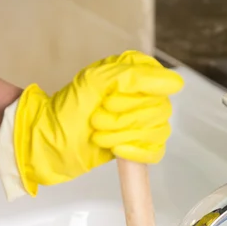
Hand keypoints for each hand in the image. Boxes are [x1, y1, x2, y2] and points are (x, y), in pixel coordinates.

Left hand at [13, 51, 183, 195]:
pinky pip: (155, 152)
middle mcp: (144, 96)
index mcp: (135, 72)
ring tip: (99, 134)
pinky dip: (135, 153)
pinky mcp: (140, 146)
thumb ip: (135, 76)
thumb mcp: (96, 82)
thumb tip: (176, 83)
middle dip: (126, 119)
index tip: (109, 100)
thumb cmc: (67, 110)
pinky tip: (115, 151)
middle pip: (160, 110)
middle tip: (97, 119)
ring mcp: (143, 122)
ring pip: (158, 132)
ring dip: (124, 136)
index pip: (161, 84)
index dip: (138, 95)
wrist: (50, 142)